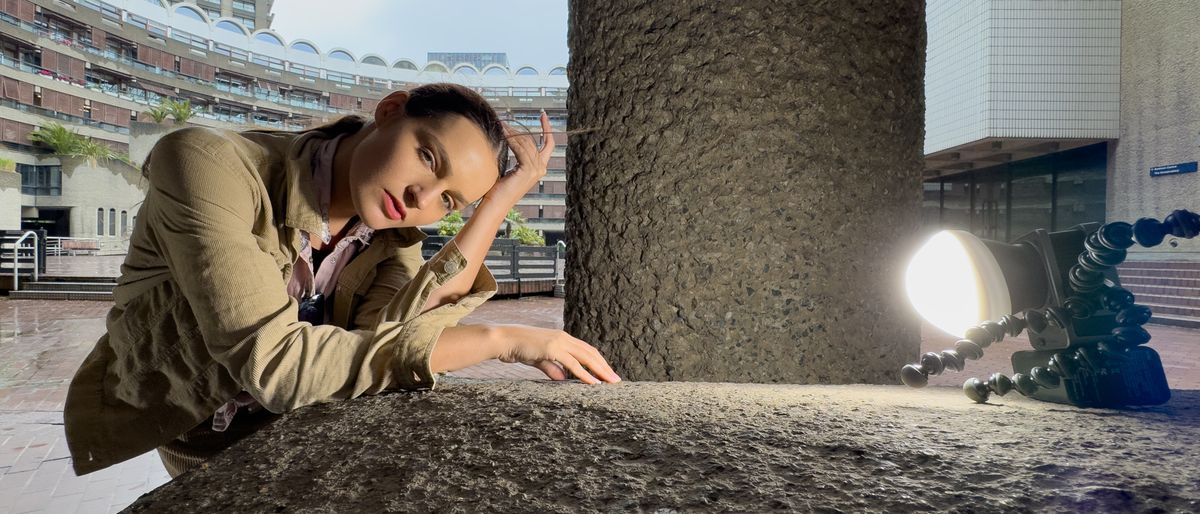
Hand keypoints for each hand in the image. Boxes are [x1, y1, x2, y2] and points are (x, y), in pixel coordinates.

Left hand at [483, 110, 554, 205]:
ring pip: (526, 143)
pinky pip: (521, 149)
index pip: (548, 144)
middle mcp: (541, 169)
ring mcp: (536, 170)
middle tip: (503, 123)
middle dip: (518, 130)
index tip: (543, 115)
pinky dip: (511, 140)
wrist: (495, 204)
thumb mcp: (509, 167)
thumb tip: (507, 134)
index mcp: (539, 168)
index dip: (547, 128)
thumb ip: (515, 153)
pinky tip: (503, 135)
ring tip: (500, 127)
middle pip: (532, 141)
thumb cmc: (498, 189)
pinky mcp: (528, 171)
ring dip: (512, 133)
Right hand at [499, 325, 620, 383]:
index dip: (598, 362)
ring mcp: (559, 342)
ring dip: (600, 370)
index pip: (586, 350)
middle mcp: (564, 338)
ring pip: (586, 357)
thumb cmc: (519, 349)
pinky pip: (573, 364)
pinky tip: (593, 383)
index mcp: (562, 338)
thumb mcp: (539, 360)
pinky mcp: (552, 348)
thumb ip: (552, 368)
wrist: (504, 340)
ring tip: (611, 382)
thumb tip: (563, 379)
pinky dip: (585, 374)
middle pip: (591, 353)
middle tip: (616, 380)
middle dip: (605, 367)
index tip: (607, 373)